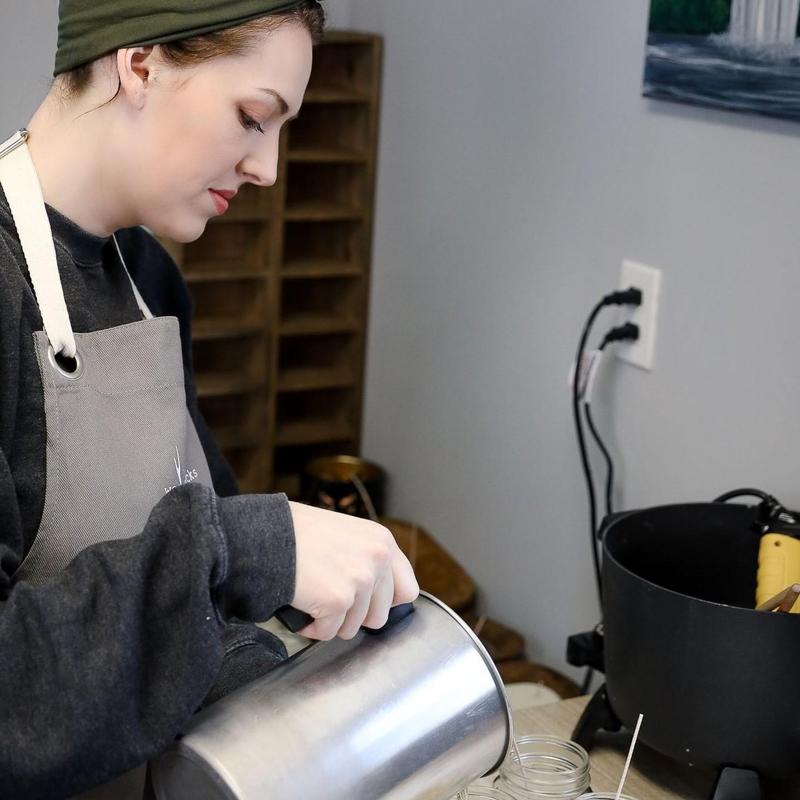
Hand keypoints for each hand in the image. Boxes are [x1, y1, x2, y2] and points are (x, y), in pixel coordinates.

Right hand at [288, 501, 418, 640]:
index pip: (407, 590)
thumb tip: (378, 593)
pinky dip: (312, 626)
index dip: (385, 603)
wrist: (267, 534)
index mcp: (383, 542)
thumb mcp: (348, 534)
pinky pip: (328, 632)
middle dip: (353, 615)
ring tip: (313, 595)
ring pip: (353, 627)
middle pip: (379, 616)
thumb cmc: (299, 533)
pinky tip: (302, 604)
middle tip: (330, 597)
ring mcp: (360, 580)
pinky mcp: (338, 600)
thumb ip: (368, 559)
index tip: (366, 602)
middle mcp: (378, 559)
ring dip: (330, 620)